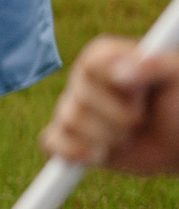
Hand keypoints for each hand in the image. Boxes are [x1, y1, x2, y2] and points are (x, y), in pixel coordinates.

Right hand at [40, 37, 178, 172]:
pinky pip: (52, 143)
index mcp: (105, 56)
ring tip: (131, 134)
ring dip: (109, 137)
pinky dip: (73, 151)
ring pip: (70, 123)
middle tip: (143, 116)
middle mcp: (84, 79)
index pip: (90, 64)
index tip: (138, 89)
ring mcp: (73, 109)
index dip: (113, 82)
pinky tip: (100, 152)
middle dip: (119, 117)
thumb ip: (157, 66)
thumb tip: (126, 73)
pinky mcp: (70, 138)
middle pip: (80, 100)